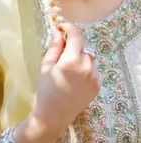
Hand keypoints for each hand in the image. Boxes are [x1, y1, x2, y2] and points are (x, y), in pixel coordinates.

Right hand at [14, 23, 99, 142]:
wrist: (53, 116)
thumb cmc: (45, 90)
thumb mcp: (46, 66)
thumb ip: (54, 47)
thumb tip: (58, 31)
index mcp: (72, 61)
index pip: (76, 35)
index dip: (69, 28)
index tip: (61, 26)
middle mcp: (87, 67)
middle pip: (83, 46)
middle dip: (73, 44)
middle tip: (60, 49)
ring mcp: (95, 77)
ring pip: (88, 57)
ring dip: (79, 56)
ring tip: (66, 67)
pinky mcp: (97, 85)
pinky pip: (91, 69)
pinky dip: (84, 68)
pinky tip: (72, 77)